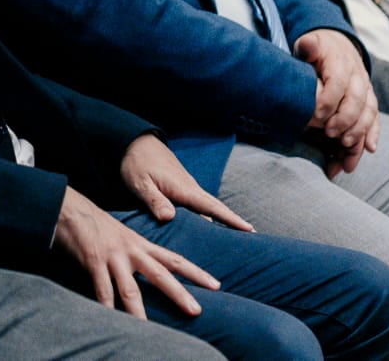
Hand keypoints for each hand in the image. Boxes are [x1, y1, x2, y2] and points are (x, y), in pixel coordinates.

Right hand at [53, 187, 217, 317]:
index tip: (216, 285)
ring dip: (138, 312)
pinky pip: (101, 289)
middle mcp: (131, 250)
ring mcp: (113, 256)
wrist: (69, 209)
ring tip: (148, 331)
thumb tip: (151, 272)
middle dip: (179, 293)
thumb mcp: (123, 236)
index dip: (196, 272)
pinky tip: (109, 321)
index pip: (174, 259)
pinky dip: (105, 307)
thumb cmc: (95, 226)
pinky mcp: (93, 261)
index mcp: (141, 244)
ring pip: (129, 289)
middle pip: (160, 274)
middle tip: (197, 311)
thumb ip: (137, 254)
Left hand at [119, 134, 252, 231]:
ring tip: (233, 243)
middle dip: (233, 225)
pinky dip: (207, 217)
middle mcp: (191, 190)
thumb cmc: (137, 163)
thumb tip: (170, 218)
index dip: (232, 220)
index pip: (213, 208)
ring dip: (220, 223)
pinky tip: (207, 228)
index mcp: (184, 190)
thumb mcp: (141, 184)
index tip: (252, 231)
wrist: (135, 142)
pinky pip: (198, 206)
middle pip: (216, 211)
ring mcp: (187, 189)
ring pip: (207, 209)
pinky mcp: (181, 189)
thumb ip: (155, 200)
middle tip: (251, 245)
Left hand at [294, 29, 379, 176]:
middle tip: (331, 135)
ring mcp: (366, 88)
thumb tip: (308, 46)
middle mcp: (358, 75)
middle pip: (357, 100)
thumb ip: (308, 46)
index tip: (318, 117)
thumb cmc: (316, 48)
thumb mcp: (309, 43)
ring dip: (359, 131)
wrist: (336, 43)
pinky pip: (374, 117)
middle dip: (345, 119)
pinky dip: (373, 133)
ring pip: (369, 111)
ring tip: (346, 146)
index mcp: (341, 61)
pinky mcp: (368, 98)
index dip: (329, 100)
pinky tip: (369, 149)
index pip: (339, 82)